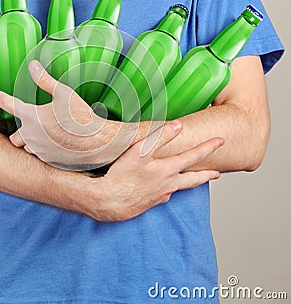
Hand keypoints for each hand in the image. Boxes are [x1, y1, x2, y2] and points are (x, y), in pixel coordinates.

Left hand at [0, 61, 148, 169]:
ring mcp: (38, 150)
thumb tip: (32, 65)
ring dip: (31, 141)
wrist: (98, 142)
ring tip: (48, 135)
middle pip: (14, 136)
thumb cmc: (82, 117)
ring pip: (26, 147)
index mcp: (32, 116)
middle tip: (34, 125)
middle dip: (19, 131)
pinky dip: (42, 149)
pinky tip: (56, 143)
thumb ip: (45, 80)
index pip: (8, 104)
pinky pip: (38, 155)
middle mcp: (31, 135)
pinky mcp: (47, 160)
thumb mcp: (65, 93)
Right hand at [89, 121, 223, 221]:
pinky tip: (164, 189)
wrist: (108, 201)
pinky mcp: (150, 204)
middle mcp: (168, 185)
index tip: (221, 141)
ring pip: (180, 188)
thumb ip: (159, 137)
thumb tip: (178, 125)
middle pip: (193, 180)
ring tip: (191, 179)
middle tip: (217, 174)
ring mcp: (159, 196)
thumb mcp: (139, 152)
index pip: (193, 157)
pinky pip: (166, 195)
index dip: (208, 147)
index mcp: (167, 171)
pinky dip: (170, 190)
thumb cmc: (122, 176)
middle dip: (207, 175)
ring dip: (189, 183)